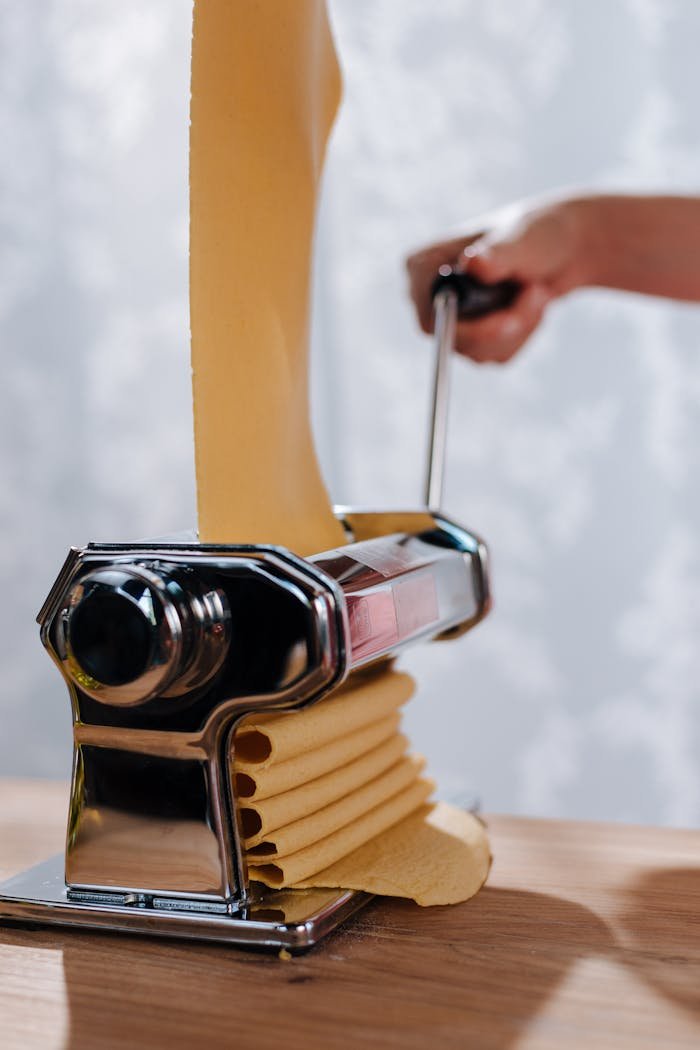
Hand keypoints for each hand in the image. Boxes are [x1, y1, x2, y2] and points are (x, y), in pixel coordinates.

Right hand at [406, 199, 585, 362]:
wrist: (562, 249)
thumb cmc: (538, 234)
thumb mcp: (522, 240)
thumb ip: (498, 255)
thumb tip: (472, 264)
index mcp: (424, 266)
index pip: (428, 314)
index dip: (465, 326)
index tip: (509, 320)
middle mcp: (430, 297)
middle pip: (453, 339)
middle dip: (502, 325)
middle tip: (539, 294)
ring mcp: (450, 321)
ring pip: (479, 352)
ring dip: (519, 326)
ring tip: (537, 291)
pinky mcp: (472, 340)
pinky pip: (496, 356)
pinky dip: (522, 335)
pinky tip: (530, 306)